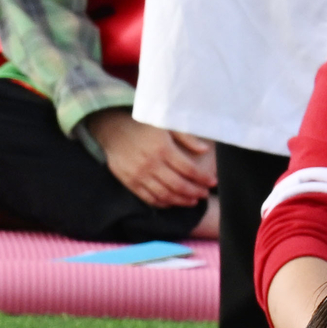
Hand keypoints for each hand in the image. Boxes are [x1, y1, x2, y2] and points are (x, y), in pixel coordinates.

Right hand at [95, 114, 217, 209]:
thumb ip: (186, 137)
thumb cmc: (143, 127)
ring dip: (182, 200)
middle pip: (179, 185)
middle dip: (195, 192)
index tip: (213, 182)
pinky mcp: (130, 182)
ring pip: (165, 195)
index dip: (203, 178)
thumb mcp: (166, 125)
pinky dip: (163, 203)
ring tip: (192, 201)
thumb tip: (205, 150)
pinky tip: (172, 202)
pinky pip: (149, 198)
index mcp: (163, 148)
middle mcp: (151, 164)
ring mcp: (139, 175)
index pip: (189, 169)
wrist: (113, 130)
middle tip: (204, 194)